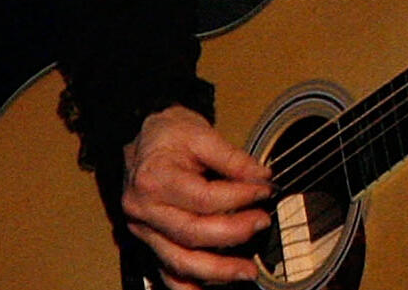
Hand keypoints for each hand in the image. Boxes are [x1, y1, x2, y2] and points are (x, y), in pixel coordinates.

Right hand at [116, 104, 271, 287]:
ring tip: (247, 271)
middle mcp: (143, 210)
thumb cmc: (169, 135)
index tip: (265, 190)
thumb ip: (233, 157)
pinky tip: (210, 289)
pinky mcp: (149, 241)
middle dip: (233, 234)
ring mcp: (144, 230)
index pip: (203, 198)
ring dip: (216, 271)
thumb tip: (262, 176)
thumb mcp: (201, 132)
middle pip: (191, 233)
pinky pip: (165, 272)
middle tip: (263, 223)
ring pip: (178, 261)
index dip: (239, 197)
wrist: (142, 137)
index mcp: (154, 180)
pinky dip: (187, 287)